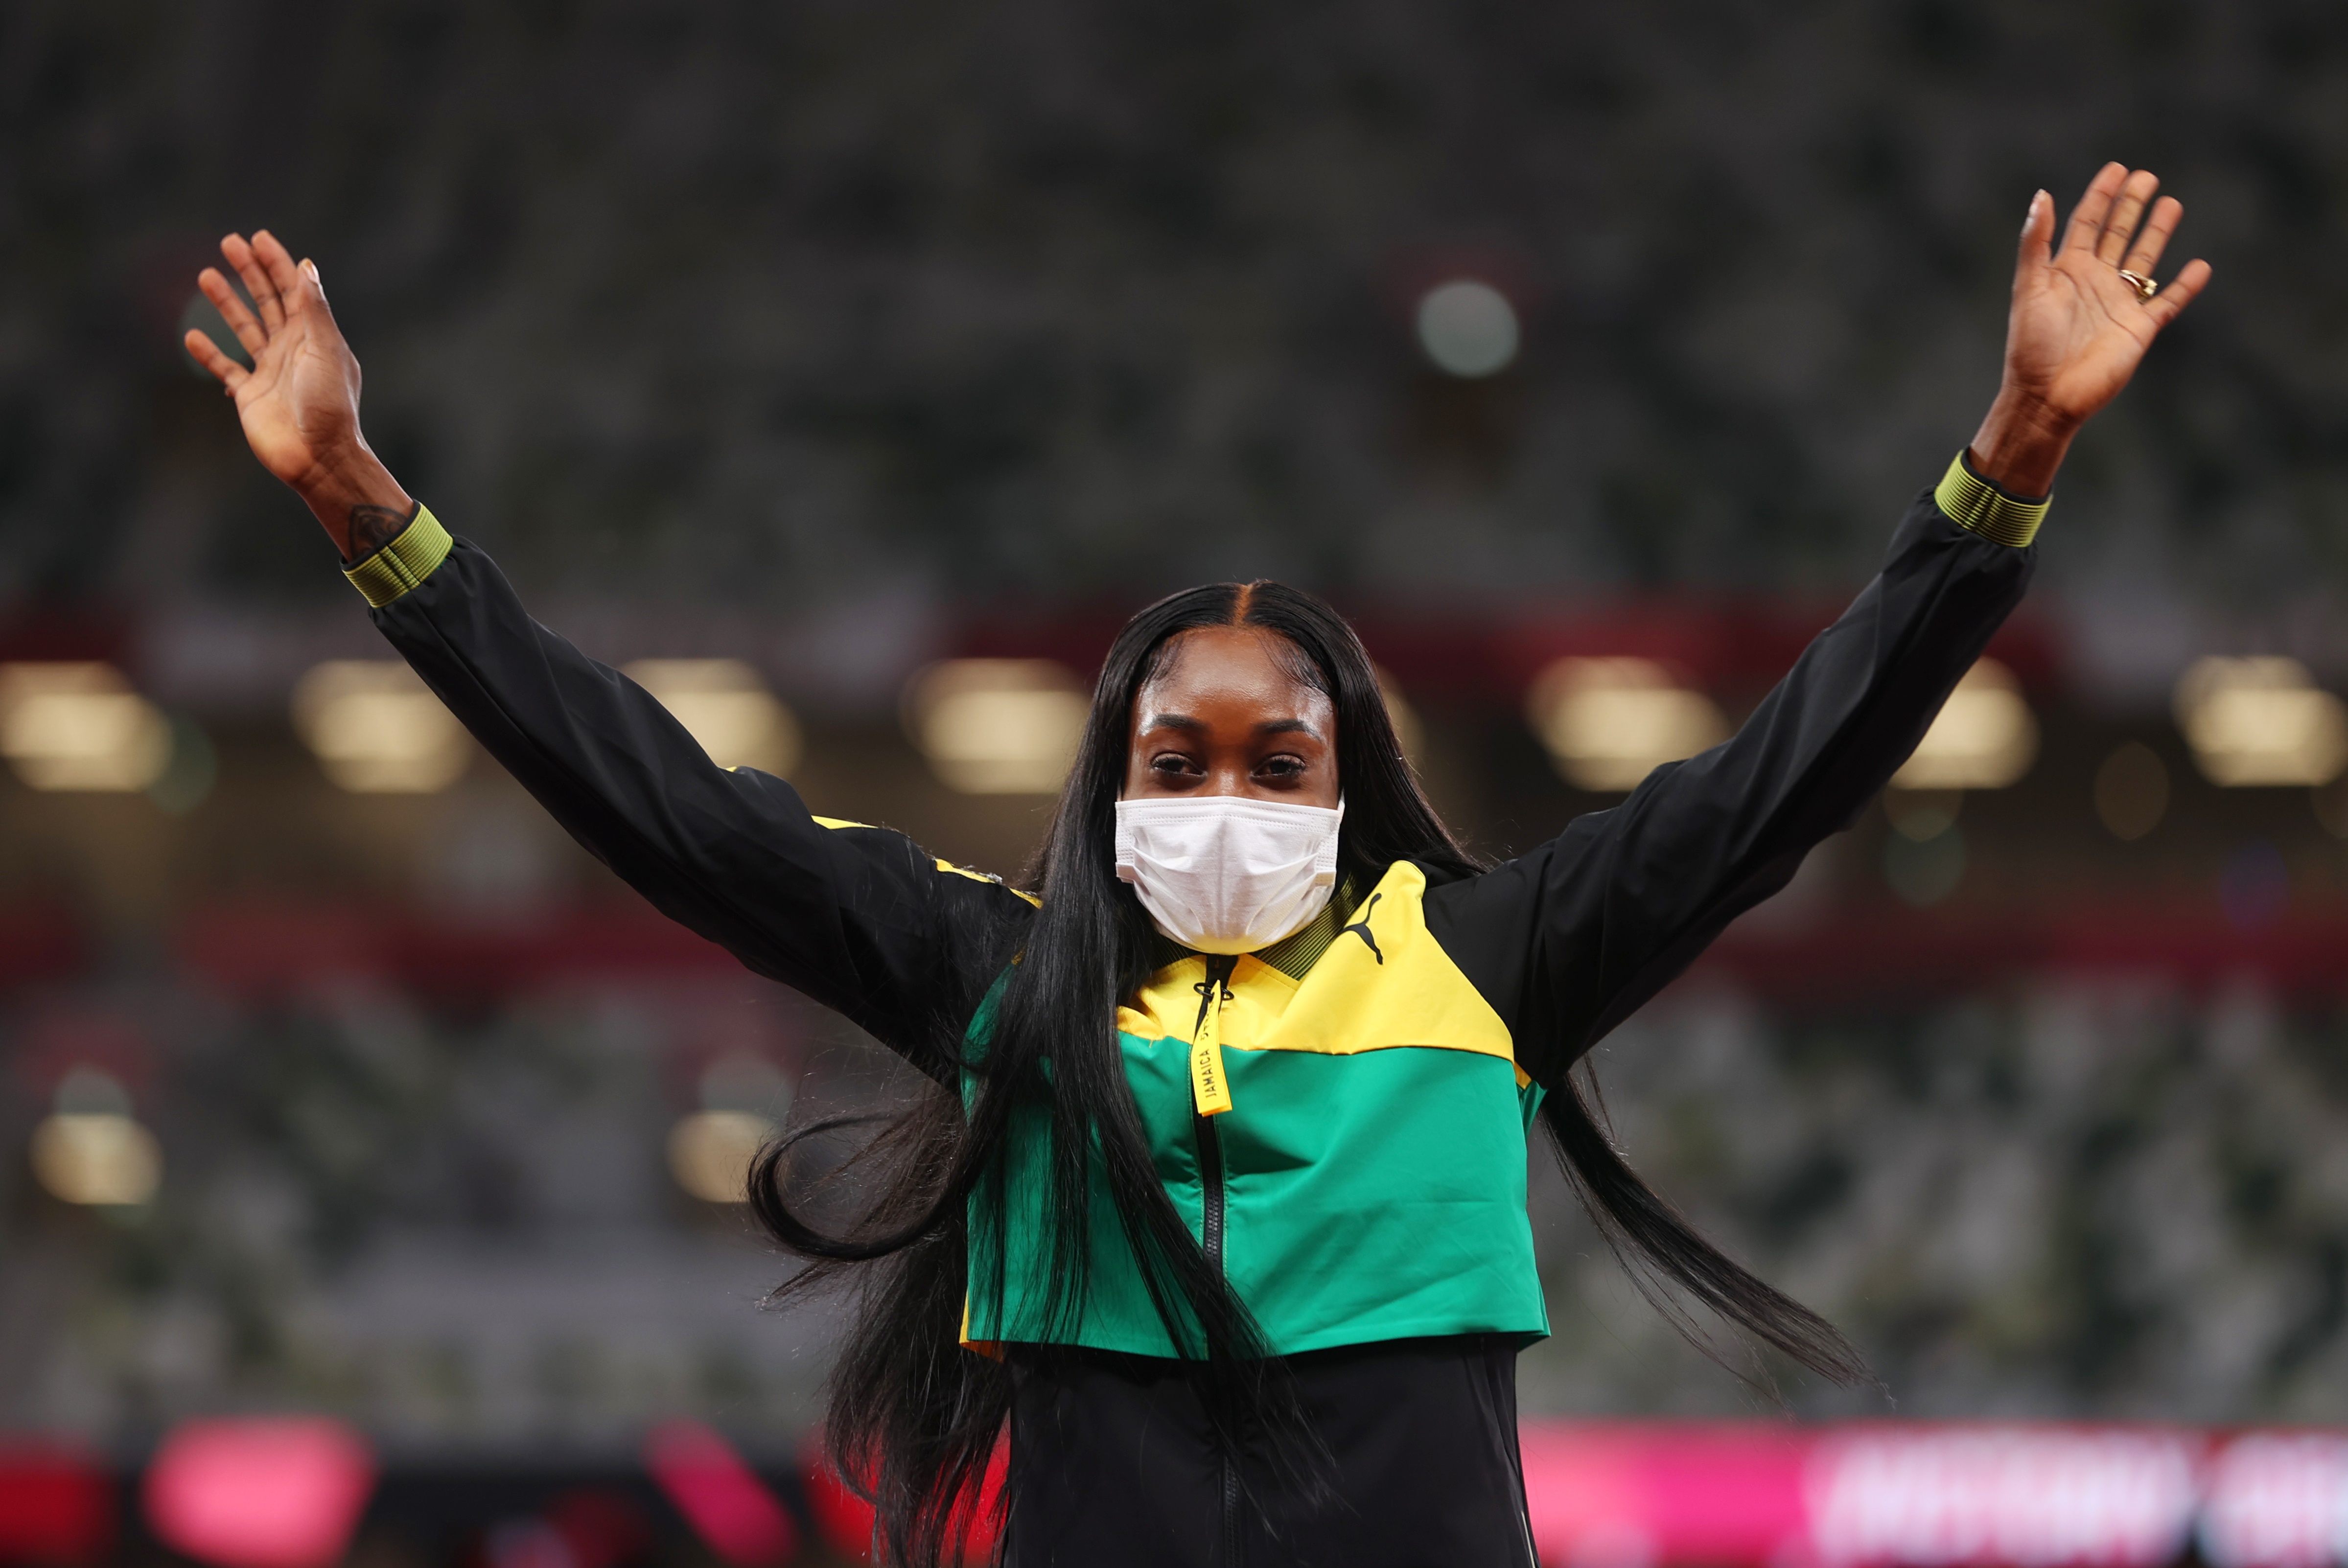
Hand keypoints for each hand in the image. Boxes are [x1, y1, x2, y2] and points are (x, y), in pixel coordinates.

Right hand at [185, 231, 412, 557]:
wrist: (318, 458)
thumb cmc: (328, 405)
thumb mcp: (324, 351)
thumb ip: (313, 309)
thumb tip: (307, 266)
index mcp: (315, 337)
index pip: (295, 290)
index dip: (278, 263)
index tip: (258, 237)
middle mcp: (292, 350)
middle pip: (269, 301)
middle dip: (250, 272)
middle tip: (229, 242)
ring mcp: (270, 371)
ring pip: (245, 328)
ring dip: (227, 303)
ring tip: (205, 275)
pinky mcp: (251, 395)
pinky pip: (226, 368)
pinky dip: (210, 353)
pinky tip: (193, 334)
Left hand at [1968, 164, 2212, 496]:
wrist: (2047, 396)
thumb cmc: (2031, 345)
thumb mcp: (2028, 288)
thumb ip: (2035, 243)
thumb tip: (2042, 195)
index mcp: (2066, 270)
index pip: (2087, 222)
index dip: (2101, 195)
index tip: (2117, 168)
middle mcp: (2094, 282)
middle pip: (2118, 233)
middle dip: (2131, 205)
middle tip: (2147, 176)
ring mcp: (2118, 303)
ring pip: (2143, 259)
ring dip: (2157, 232)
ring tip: (2171, 203)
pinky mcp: (2139, 328)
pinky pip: (2167, 301)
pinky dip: (2185, 286)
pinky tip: (2199, 267)